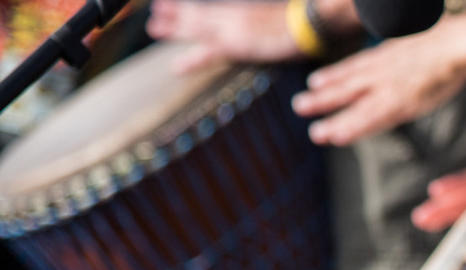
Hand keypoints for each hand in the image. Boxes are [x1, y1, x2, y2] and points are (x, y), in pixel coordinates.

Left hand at [147, 0, 303, 72]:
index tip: (168, 5)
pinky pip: (209, 53)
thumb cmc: (301, 25)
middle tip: (155, 14)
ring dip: (175, 29)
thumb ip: (262, 24)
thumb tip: (258, 29)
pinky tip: (177, 67)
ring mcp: (234, 30)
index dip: (187, 8)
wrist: (310, 24)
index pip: (209, 9)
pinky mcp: (239, 45)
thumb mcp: (277, 21)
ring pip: (198, 28)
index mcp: (242, 12)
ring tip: (155, 29)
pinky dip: (192, 59)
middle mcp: (234, 18)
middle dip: (175, 14)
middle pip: (199, 15)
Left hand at [291, 31, 465, 145]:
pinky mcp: (400, 104)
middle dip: (323, 98)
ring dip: (334, 120)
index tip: (315, 81)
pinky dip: (355, 128)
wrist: (457, 45)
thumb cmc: (449, 39)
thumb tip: (415, 49)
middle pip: (347, 87)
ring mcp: (389, 88)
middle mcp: (382, 72)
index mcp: (388, 55)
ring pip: (355, 107)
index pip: (355, 66)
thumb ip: (411, 48)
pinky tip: (338, 137)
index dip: (334, 74)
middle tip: (299, 106)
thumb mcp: (422, 36)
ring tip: (315, 133)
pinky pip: (372, 120)